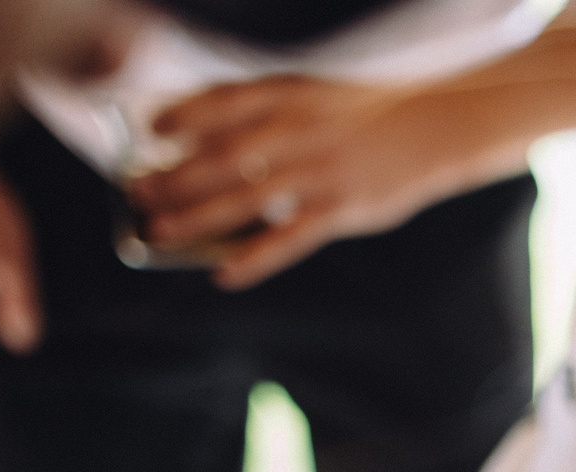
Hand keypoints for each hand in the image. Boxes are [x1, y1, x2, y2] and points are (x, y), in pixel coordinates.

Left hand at [129, 73, 515, 290]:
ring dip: (196, 217)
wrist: (438, 124)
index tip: (150, 130)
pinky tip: (224, 273)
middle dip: (174, 175)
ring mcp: (319, 170)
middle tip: (137, 192)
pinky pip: (288, 238)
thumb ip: (270, 112)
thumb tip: (213, 143)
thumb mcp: (317, 93)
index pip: (222, 101)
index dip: (182, 115)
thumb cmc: (371, 111)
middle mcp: (299, 128)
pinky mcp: (341, 208)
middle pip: (221, 155)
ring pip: (244, 197)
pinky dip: (253, 257)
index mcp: (290, 92)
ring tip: (159, 233)